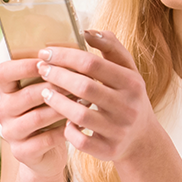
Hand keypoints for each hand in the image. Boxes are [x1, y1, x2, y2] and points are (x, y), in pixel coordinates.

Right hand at [0, 56, 69, 176]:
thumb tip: (74, 44)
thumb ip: (52, 71)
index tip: (47, 61)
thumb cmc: (51, 112)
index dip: (23, 65)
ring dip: (63, 108)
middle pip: (25, 95)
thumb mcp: (47, 91)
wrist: (47, 152)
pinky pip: (45, 139)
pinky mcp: (21, 151)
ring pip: (37, 117)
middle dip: (55, 87)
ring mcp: (10, 132)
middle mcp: (3, 110)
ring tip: (85, 101)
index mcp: (6, 90)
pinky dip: (64, 131)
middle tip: (80, 81)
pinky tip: (80, 125)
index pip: (3, 72)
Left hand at [33, 30, 158, 162]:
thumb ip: (111, 47)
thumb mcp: (127, 71)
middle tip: (40, 68)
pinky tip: (61, 120)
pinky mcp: (109, 150)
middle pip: (84, 87)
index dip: (65, 56)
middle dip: (57, 75)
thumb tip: (87, 30)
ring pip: (80, 114)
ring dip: (57, 102)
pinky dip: (67, 129)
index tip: (45, 51)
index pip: (93, 63)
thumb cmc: (127, 97)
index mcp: (132, 83)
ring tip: (44, 91)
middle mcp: (128, 107)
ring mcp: (119, 130)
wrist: (141, 139)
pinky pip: (80, 140)